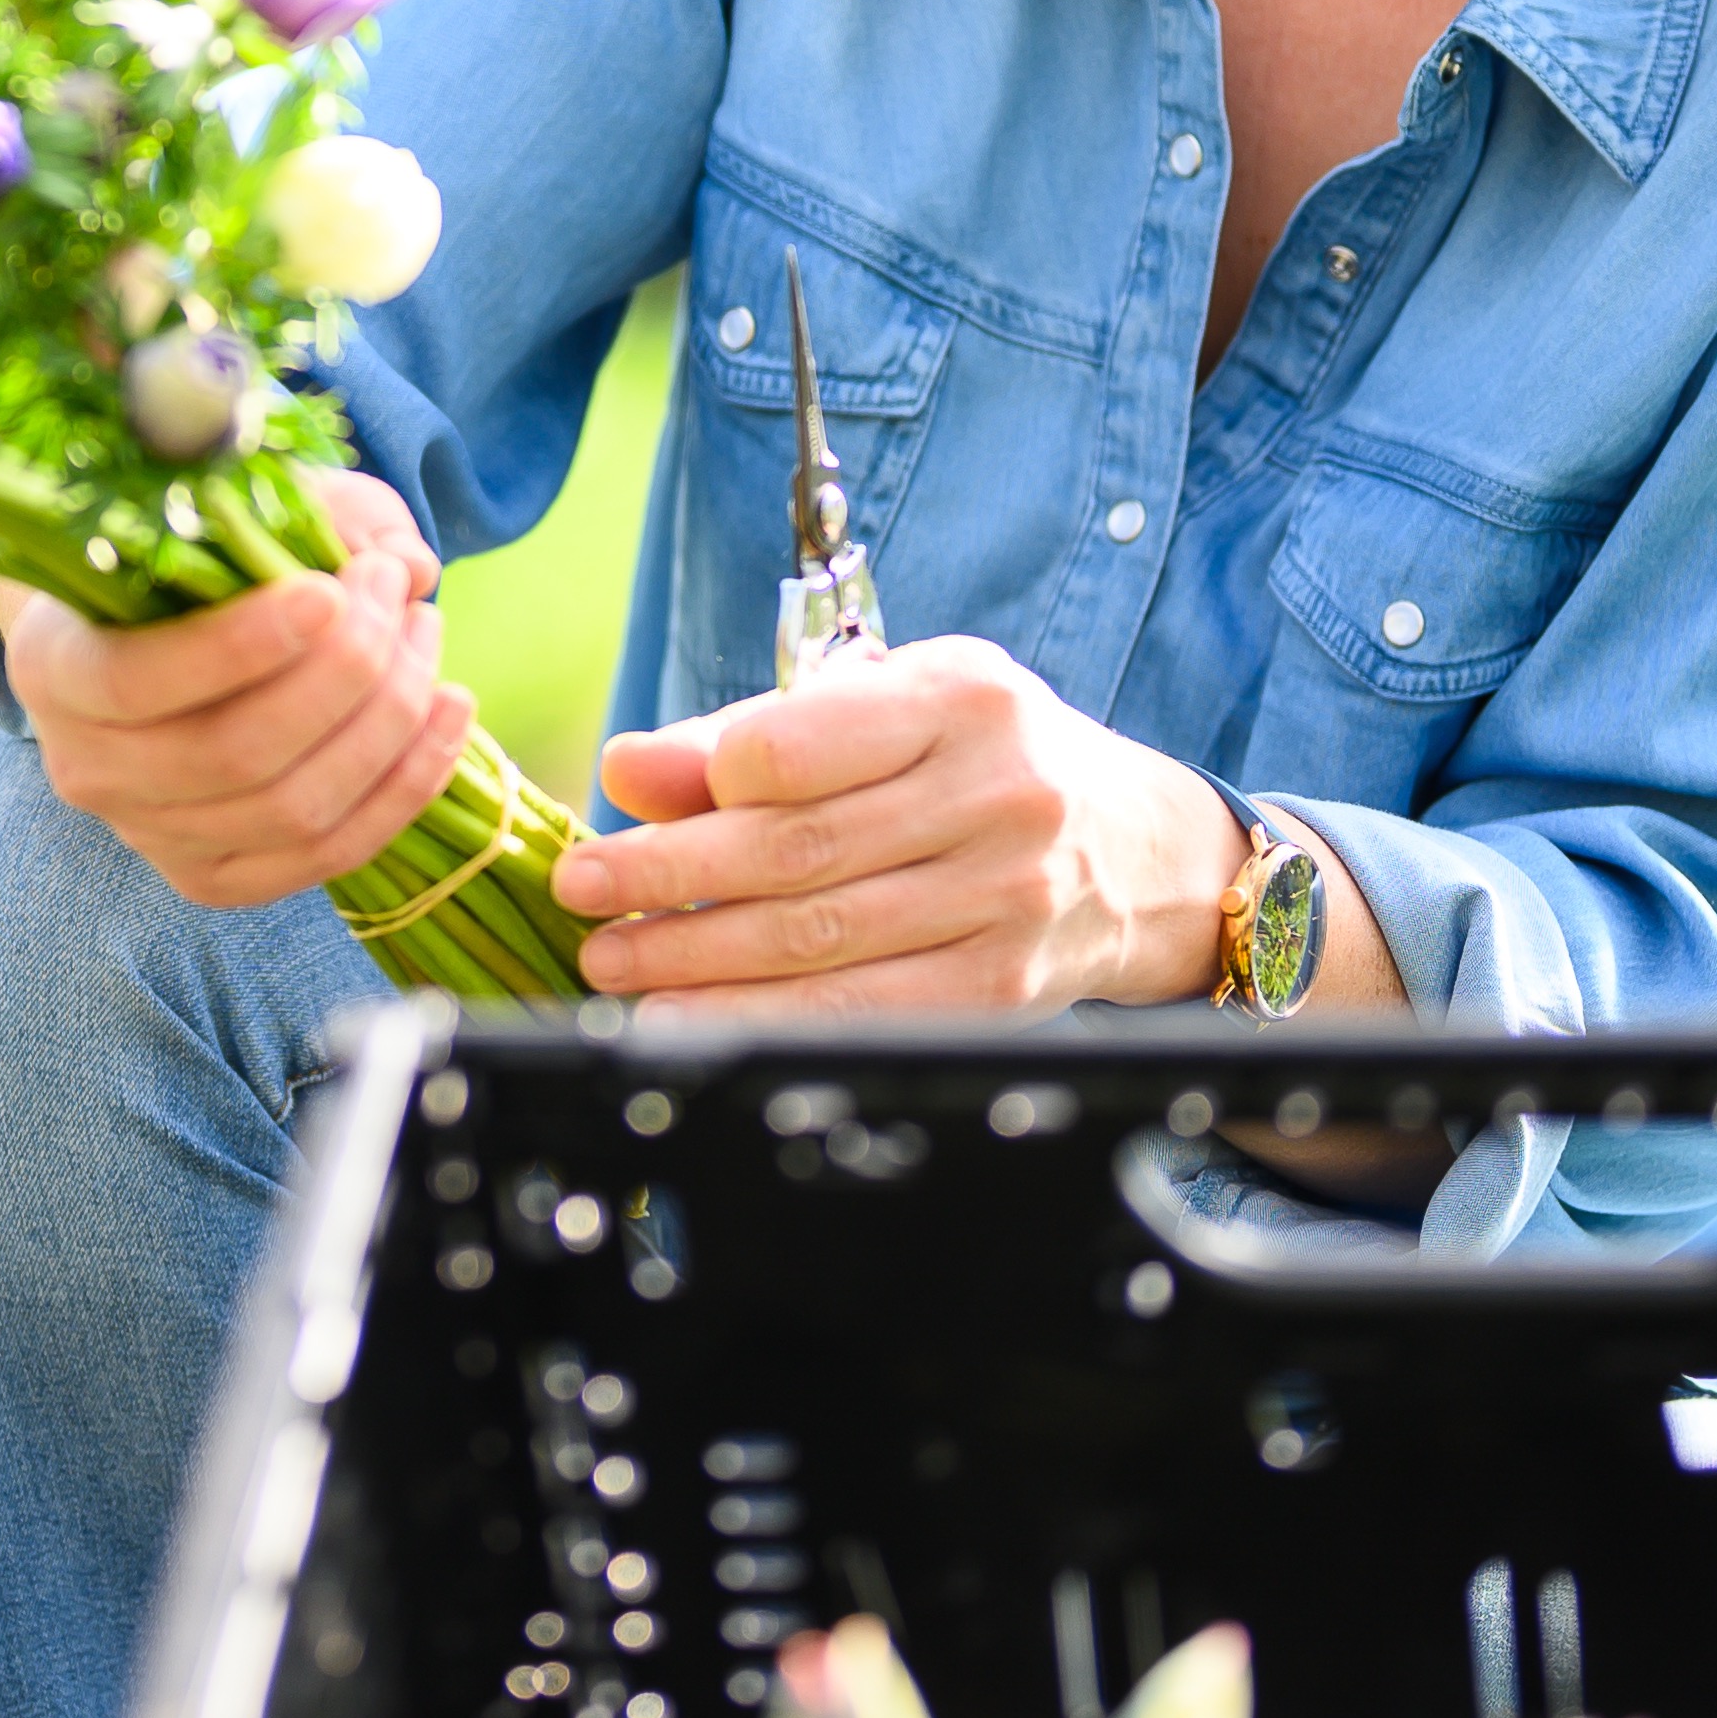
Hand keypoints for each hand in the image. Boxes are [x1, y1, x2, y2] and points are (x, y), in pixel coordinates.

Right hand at [0, 470, 470, 911]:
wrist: (132, 632)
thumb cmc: (180, 548)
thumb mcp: (225, 503)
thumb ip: (314, 511)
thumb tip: (410, 563)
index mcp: (53, 669)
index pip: (139, 682)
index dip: (241, 644)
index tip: (330, 588)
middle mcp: (87, 769)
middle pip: (237, 754)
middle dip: (346, 668)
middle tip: (395, 585)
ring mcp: (151, 837)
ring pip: (295, 810)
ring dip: (390, 720)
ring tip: (427, 631)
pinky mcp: (216, 876)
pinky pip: (329, 856)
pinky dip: (408, 786)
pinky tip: (451, 712)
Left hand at [548, 637, 1246, 1016]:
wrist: (1135, 848)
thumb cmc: (981, 756)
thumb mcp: (890, 703)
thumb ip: (757, 732)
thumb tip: (628, 770)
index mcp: (959, 698)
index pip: (802, 741)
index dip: (704, 777)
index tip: (623, 798)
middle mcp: (994, 797)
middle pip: (796, 849)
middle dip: (666, 876)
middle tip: (581, 889)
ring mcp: (1003, 900)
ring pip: (817, 940)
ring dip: (693, 958)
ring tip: (611, 960)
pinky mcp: (998, 989)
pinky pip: (858, 1012)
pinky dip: (759, 1019)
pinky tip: (685, 1018)